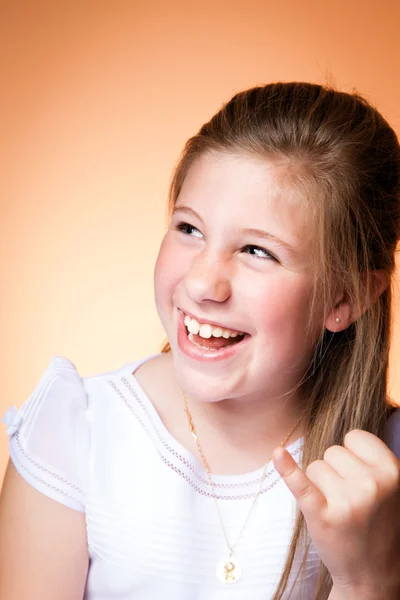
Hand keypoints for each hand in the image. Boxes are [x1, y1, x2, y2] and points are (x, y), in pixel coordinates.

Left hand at [273, 430, 399, 595]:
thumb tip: (341, 438)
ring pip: (315, 466)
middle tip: (352, 500)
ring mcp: (346, 501)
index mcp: (392, 470)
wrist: (373, 574)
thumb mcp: (390, 487)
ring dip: (321, 485)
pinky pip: (300, 484)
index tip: (360, 477)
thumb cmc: (378, 522)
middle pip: (332, 451)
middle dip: (337, 471)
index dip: (353, 455)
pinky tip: (278, 455)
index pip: (354, 437)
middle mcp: (371, 484)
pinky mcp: (322, 516)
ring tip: (341, 509)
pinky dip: (287, 469)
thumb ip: (370, 460)